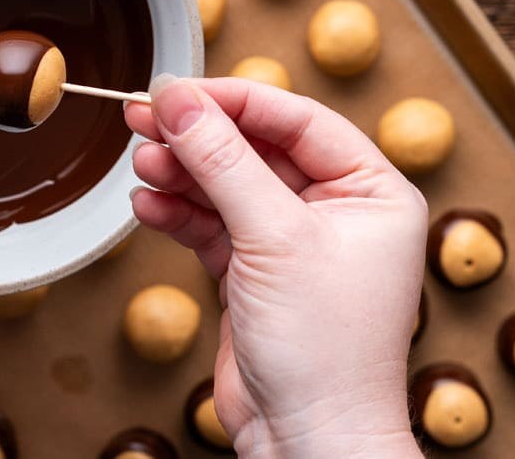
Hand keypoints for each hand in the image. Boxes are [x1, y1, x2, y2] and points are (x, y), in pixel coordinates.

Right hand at [126, 76, 426, 458]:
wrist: (309, 442)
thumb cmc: (326, 351)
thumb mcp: (273, 237)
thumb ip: (223, 161)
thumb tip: (180, 100)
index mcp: (373, 191)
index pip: (299, 120)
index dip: (234, 100)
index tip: (178, 90)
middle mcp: (339, 211)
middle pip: (258, 149)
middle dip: (200, 136)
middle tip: (144, 116)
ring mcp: (296, 243)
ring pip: (230, 186)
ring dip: (183, 173)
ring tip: (141, 163)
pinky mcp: (258, 274)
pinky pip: (215, 226)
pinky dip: (180, 214)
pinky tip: (148, 203)